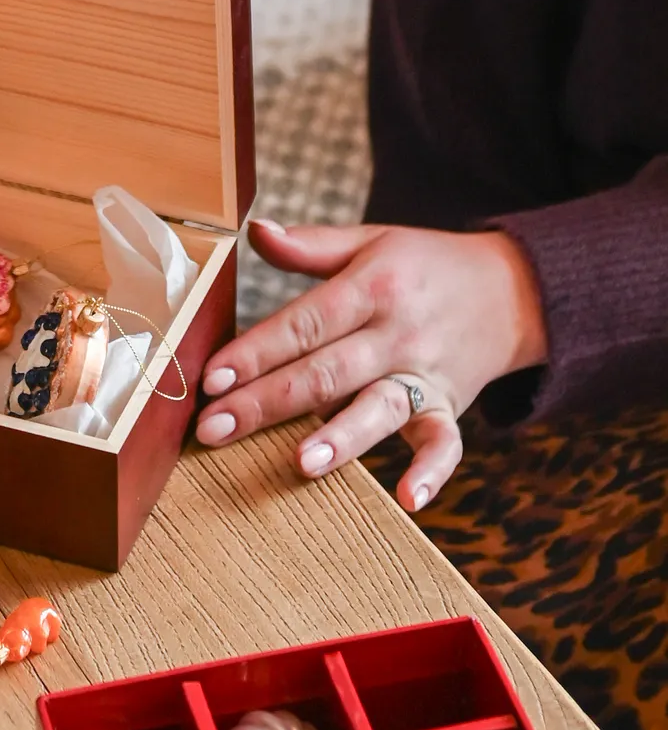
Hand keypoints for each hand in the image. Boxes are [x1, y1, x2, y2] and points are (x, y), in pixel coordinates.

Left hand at [195, 220, 546, 510]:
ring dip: (342, 437)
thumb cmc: (424, 266)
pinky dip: (432, 471)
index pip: (305, 323)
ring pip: (380, 408)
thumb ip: (310, 245)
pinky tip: (408, 499)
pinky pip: (446, 443)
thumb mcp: (370, 241)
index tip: (211, 377)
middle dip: (267, 402)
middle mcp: (397, 334)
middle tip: (214, 429)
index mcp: (371, 288)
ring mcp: (425, 374)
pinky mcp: (450, 407)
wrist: (518, 288)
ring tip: (301, 463)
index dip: (257, 350)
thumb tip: (254, 229)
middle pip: (326, 373)